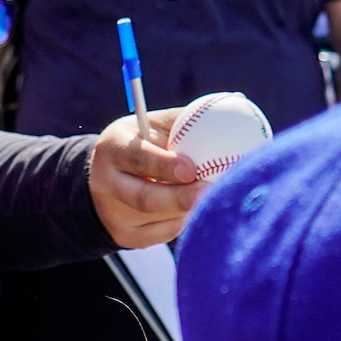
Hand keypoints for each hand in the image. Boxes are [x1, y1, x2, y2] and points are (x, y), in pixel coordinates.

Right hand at [90, 105, 207, 248]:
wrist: (105, 179)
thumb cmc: (143, 143)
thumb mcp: (153, 125)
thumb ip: (183, 121)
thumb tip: (234, 103)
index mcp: (112, 149)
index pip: (136, 158)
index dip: (163, 166)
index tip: (190, 170)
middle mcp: (105, 184)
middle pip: (145, 198)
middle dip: (180, 198)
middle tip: (210, 192)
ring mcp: (114, 215)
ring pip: (158, 220)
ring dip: (188, 209)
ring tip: (210, 197)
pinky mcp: (125, 237)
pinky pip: (163, 234)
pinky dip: (183, 221)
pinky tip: (192, 209)